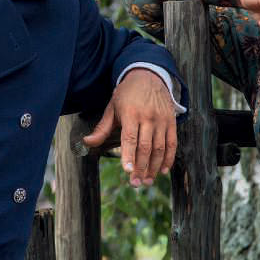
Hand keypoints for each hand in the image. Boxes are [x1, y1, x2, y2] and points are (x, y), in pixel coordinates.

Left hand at [81, 68, 176, 186]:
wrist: (149, 75)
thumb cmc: (127, 94)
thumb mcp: (112, 107)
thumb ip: (102, 128)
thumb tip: (87, 142)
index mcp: (131, 113)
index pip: (130, 138)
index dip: (129, 156)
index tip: (128, 171)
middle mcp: (148, 117)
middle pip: (145, 147)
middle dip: (141, 168)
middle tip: (135, 184)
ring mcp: (162, 120)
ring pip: (160, 148)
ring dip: (154, 167)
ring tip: (147, 181)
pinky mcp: (171, 122)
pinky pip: (172, 143)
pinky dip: (169, 159)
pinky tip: (163, 170)